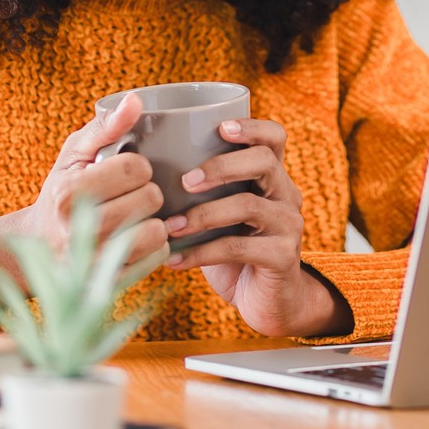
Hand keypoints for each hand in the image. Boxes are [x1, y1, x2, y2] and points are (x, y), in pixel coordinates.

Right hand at [0, 93, 168, 315]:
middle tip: (131, 195)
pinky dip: (154, 246)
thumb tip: (136, 100)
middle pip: (150, 198)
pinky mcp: (108, 285)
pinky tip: (136, 239)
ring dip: (155, 221)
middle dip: (148, 191)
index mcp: (69, 193)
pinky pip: (156, 258)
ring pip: (157, 232)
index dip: (138, 165)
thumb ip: (105, 126)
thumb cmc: (62, 191)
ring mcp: (93, 263)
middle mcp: (78, 230)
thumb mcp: (75, 154)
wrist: (37, 248)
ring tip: (136, 216)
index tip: (125, 171)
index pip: (135, 168)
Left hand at [163, 117, 351, 338]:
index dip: (252, 127)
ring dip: (203, 215)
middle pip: (263, 162)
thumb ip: (199, 191)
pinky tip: (174, 260)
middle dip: (220, 167)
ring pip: (248, 205)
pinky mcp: (284, 256)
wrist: (268, 300)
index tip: (220, 128)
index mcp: (272, 176)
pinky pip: (239, 248)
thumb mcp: (220, 214)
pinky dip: (201, 252)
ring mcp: (289, 224)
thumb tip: (139, 166)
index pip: (274, 137)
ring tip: (171, 226)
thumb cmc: (233, 250)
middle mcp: (287, 194)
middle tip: (185, 181)